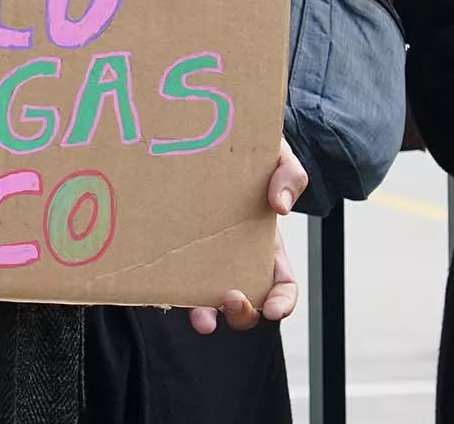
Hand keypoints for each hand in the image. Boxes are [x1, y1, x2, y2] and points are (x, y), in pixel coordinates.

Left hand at [190, 136, 307, 334]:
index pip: (282, 285)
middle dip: (242, 314)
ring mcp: (205, 255)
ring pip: (208, 299)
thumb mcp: (277, 158)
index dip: (282, 302)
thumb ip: (289, 176)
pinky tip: (163, 291)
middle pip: (246, 302)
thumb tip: (280, 207)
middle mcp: (236, 257)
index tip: (273, 310)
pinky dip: (171, 291)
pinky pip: (173, 276)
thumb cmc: (251, 154)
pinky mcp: (175, 247)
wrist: (210, 135)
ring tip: (203, 317)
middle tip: (231, 299)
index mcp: (266, 245)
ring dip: (207, 315)